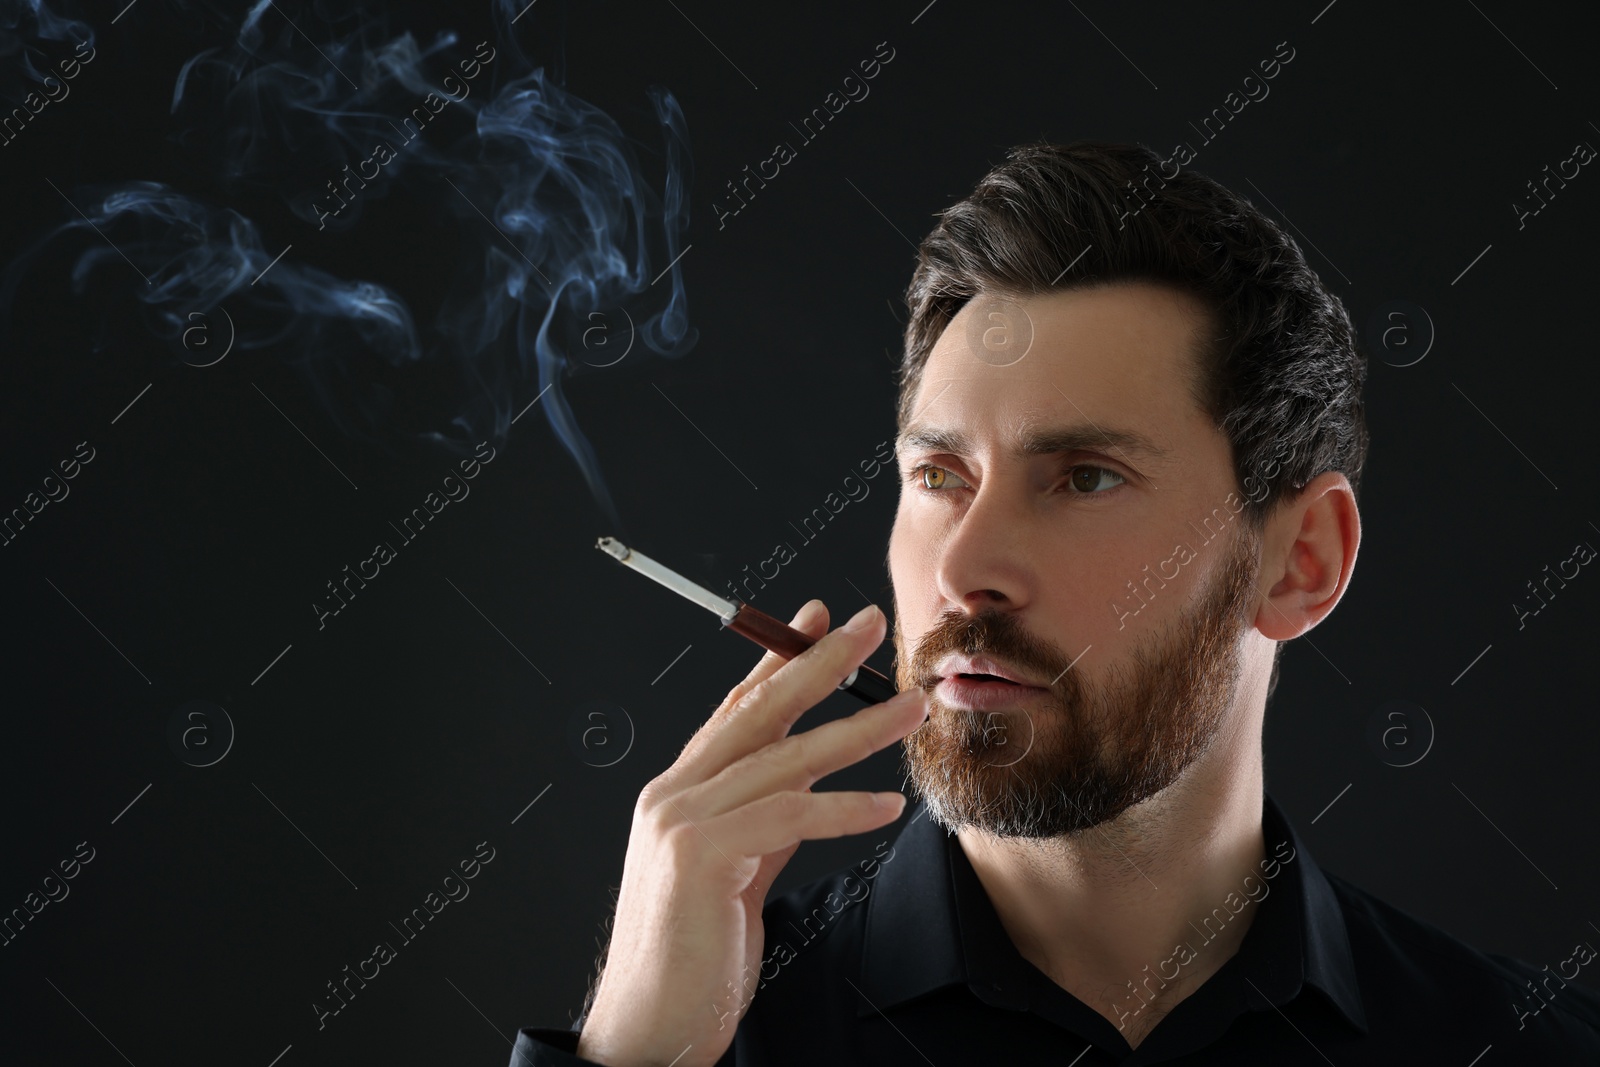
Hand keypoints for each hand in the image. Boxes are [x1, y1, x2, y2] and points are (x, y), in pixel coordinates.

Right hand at [574, 599, 927, 1066]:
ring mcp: (681, 822)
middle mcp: (673, 794)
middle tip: (868, 624)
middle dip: (818, 662)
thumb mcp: (736, 874)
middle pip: (758, 711)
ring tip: (909, 710)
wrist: (649, 1029)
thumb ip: (764, 822)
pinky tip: (887, 804)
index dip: (779, 659)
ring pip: (782, 759)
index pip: (736, 708)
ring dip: (855, 731)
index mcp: (679, 792)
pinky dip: (842, 809)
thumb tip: (809, 784)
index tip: (820, 620)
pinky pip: (786, 819)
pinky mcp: (700, 857)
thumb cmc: (691, 959)